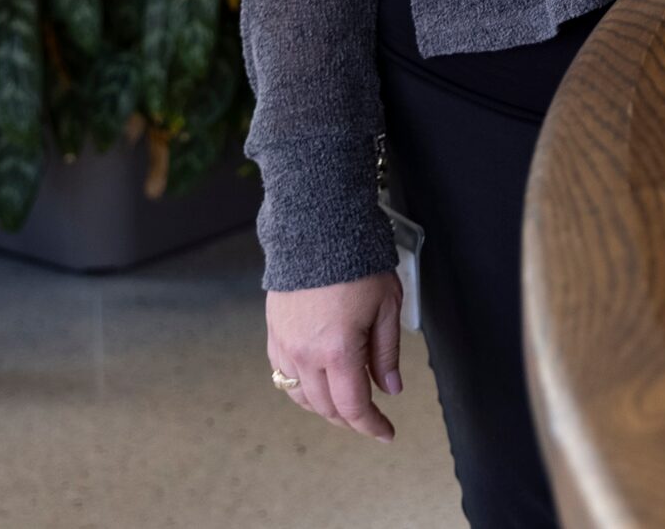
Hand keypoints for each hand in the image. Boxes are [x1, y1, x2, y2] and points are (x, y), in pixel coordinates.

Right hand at [266, 269, 402, 441]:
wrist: (316, 232)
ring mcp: (285, 347)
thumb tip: (391, 388)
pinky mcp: (274, 335)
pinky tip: (320, 381)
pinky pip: (284, 376)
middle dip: (351, 418)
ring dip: (325, 406)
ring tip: (348, 402)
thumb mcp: (387, 307)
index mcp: (338, 351)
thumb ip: (386, 353)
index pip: (353, 406)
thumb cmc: (357, 265)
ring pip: (302, 397)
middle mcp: (306, 355)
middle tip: (372, 418)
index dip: (371, 425)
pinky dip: (303, 387)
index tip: (386, 433)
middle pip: (326, 407)